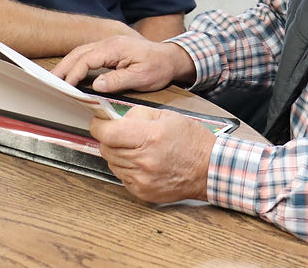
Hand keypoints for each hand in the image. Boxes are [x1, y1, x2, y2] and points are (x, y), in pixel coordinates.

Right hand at [52, 36, 195, 92]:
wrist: (171, 58)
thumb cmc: (158, 67)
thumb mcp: (141, 77)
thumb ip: (118, 81)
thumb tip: (96, 86)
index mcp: (115, 48)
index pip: (87, 59)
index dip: (73, 73)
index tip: (65, 87)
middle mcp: (109, 43)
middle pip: (78, 53)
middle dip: (63, 68)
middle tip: (49, 82)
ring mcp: (109, 44)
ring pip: (81, 52)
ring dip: (67, 65)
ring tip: (55, 80)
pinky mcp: (110, 49)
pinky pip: (88, 54)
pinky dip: (76, 63)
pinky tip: (71, 73)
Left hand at [91, 106, 214, 202]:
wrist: (209, 169)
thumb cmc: (192, 141)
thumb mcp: (167, 116)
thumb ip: (137, 115)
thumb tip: (116, 118)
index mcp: (150, 137)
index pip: (108, 133)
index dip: (99, 126)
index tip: (99, 122)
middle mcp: (144, 160)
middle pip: (106, 148)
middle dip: (109, 138)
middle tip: (120, 133)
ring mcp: (142, 179)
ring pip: (111, 163)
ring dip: (117, 153)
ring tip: (134, 148)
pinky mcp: (143, 192)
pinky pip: (121, 176)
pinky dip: (125, 167)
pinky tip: (140, 161)